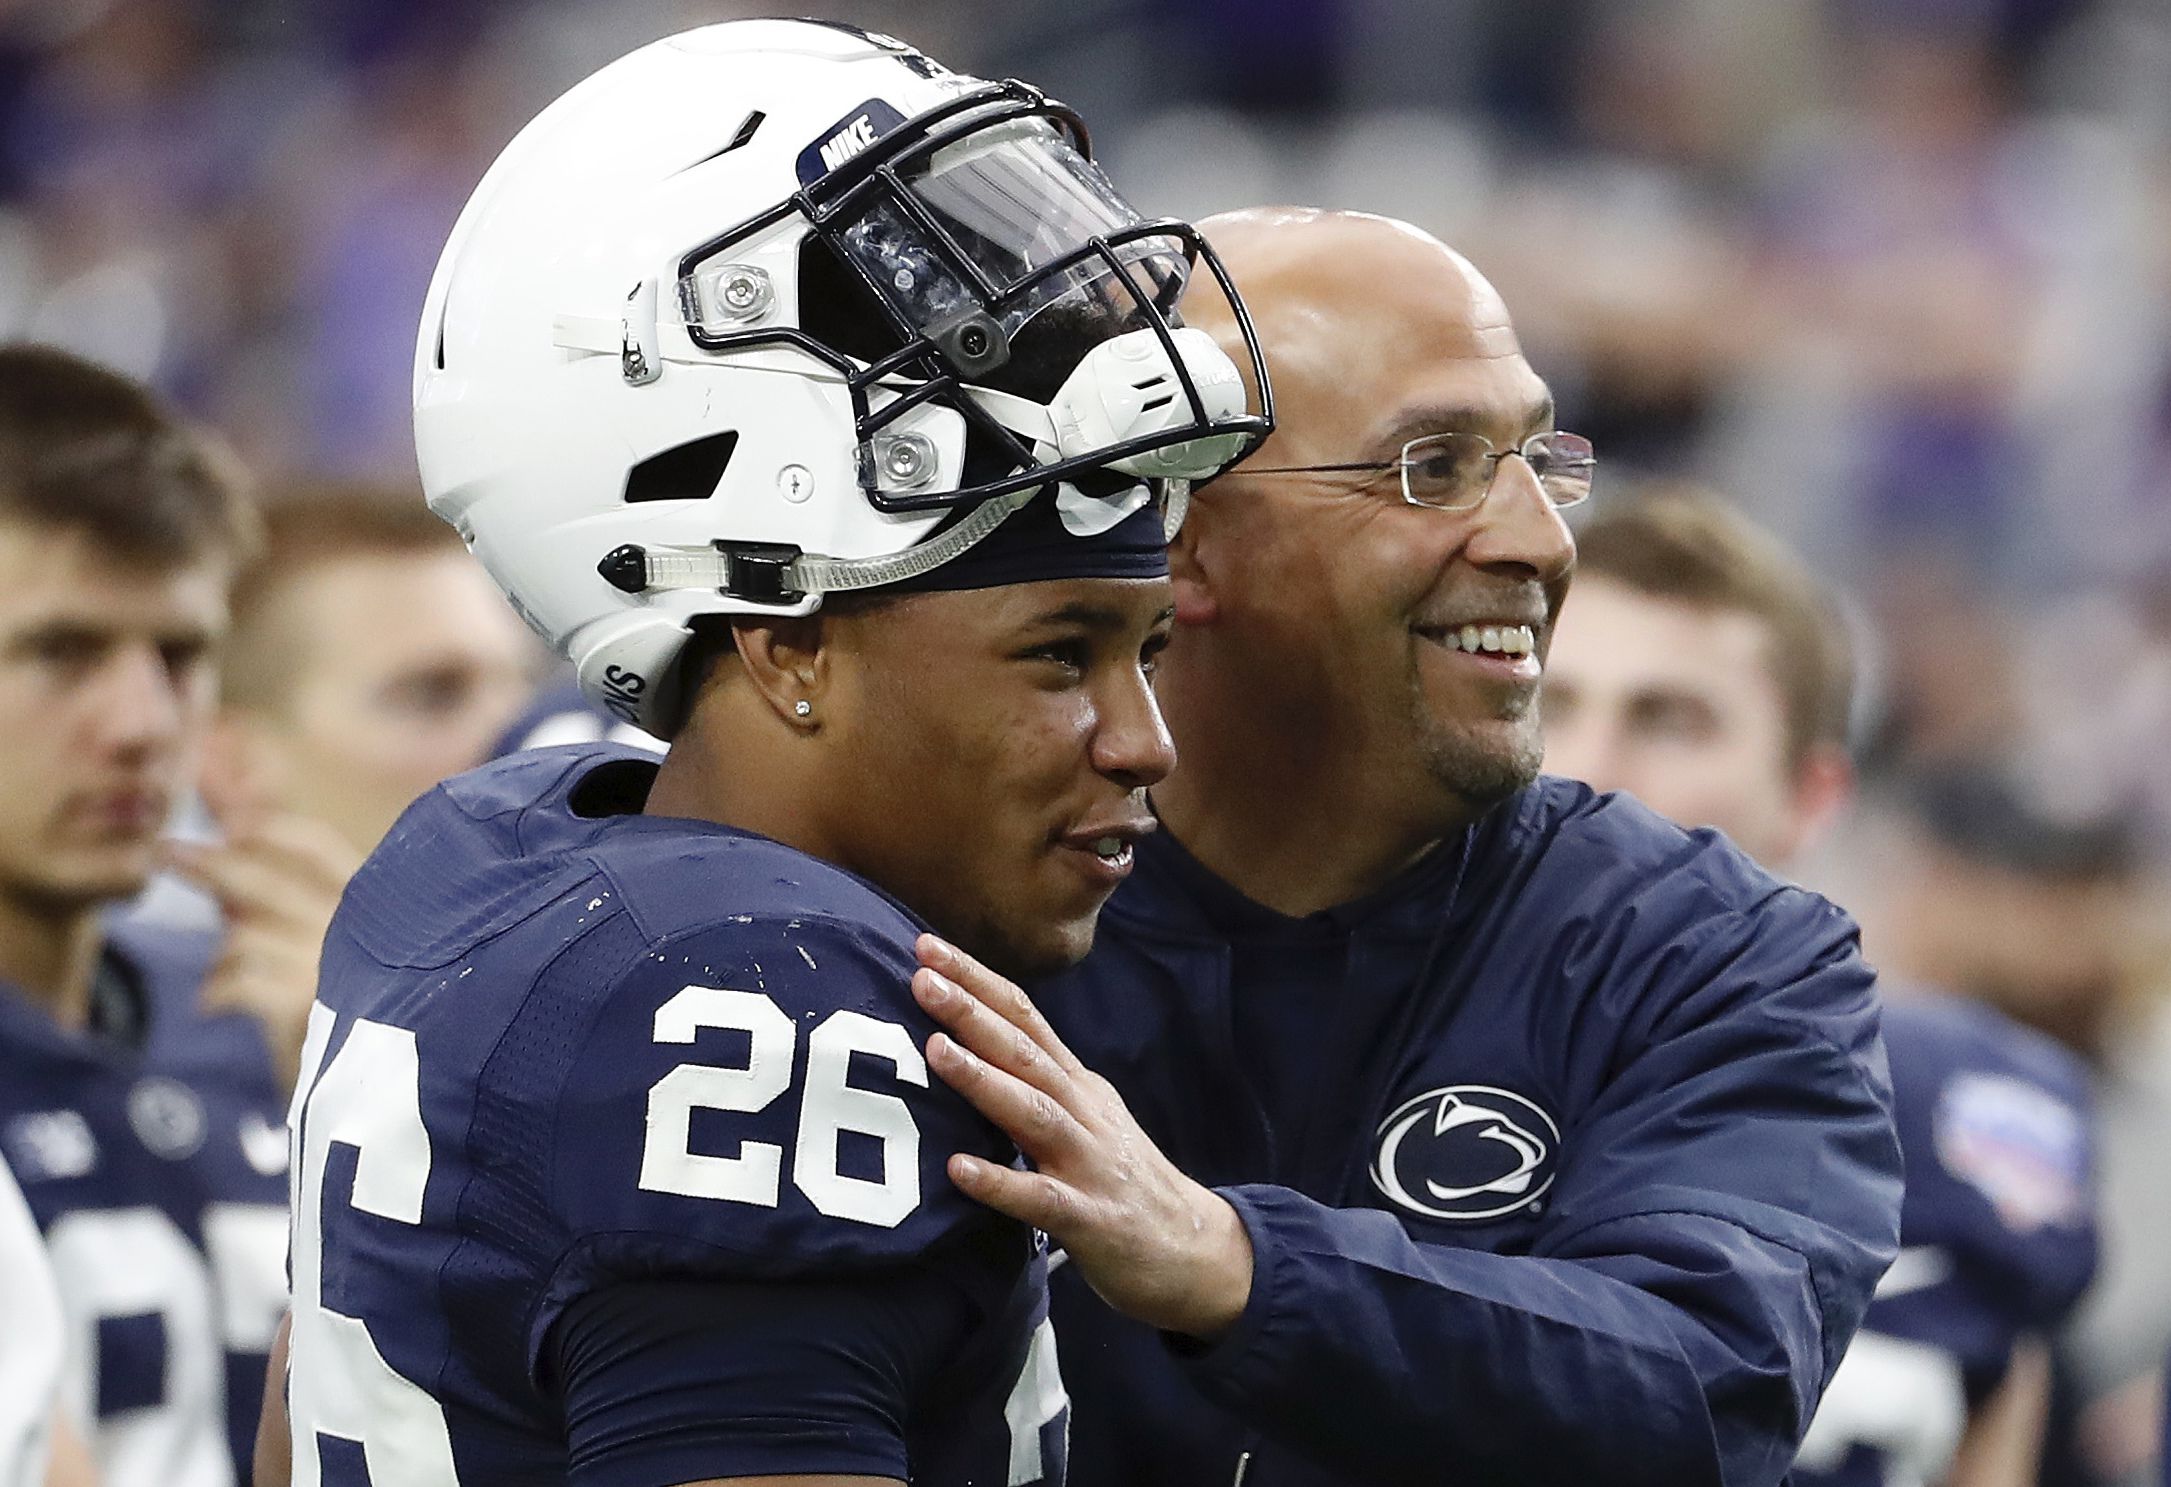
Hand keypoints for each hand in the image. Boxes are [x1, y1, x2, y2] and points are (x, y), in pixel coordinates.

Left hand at [164, 814, 359, 1092]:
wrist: (372, 1093)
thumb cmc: (349, 1014)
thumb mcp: (330, 951)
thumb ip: (288, 906)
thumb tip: (230, 856)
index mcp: (376, 904)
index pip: (320, 845)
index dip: (271, 829)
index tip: (231, 823)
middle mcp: (360, 928)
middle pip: (266, 879)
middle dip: (209, 862)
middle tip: (164, 851)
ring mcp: (332, 965)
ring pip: (243, 935)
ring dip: (223, 955)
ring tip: (226, 978)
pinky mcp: (303, 1007)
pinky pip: (233, 981)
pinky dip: (217, 992)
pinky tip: (215, 1005)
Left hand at [912, 934, 1252, 1339]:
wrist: (1196, 1249)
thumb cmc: (1122, 1183)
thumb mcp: (1086, 1119)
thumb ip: (1036, 1085)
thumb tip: (969, 1047)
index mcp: (1077, 1084)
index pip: (1025, 1017)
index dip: (978, 980)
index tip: (928, 946)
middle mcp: (1083, 1112)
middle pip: (1025, 1051)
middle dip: (972, 1012)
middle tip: (922, 976)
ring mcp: (1089, 1163)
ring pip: (1033, 1112)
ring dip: (984, 1079)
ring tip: (935, 1049)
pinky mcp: (1091, 1218)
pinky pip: (1040, 1198)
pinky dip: (1000, 1182)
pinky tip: (958, 1170)